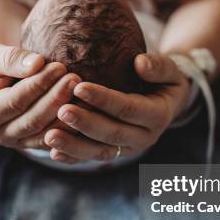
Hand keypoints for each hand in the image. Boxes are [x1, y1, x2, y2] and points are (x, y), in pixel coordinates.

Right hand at [0, 44, 80, 148]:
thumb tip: (36, 64)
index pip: (14, 102)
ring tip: (83, 90)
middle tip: (75, 78)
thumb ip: (10, 59)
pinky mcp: (36, 145)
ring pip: (48, 133)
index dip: (37, 85)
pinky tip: (88, 107)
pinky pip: (59, 140)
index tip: (59, 66)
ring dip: (68, 113)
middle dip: (56, 99)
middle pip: (33, 121)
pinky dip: (73, 126)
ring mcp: (18, 144)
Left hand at [43, 54, 189, 163]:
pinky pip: (92, 157)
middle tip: (61, 110)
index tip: (79, 87)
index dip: (105, 99)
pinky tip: (53, 152)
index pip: (129, 108)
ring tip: (49, 136)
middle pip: (112, 133)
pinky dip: (73, 157)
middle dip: (85, 124)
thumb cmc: (164, 79)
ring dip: (74, 145)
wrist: (166, 102)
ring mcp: (128, 149)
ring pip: (100, 151)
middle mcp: (144, 137)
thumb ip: (159, 66)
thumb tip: (140, 62)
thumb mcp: (170, 70)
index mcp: (158, 116)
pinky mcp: (115, 154)